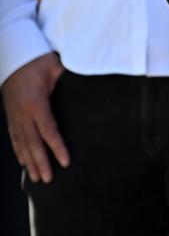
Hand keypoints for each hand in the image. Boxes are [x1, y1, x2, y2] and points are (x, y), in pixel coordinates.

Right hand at [1, 52, 68, 182]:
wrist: (14, 56)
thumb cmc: (38, 60)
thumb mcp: (56, 66)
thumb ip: (69, 77)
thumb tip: (91, 76)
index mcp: (36, 103)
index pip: (48, 130)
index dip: (56, 147)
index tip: (65, 162)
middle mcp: (22, 114)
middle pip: (32, 143)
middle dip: (40, 162)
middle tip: (48, 180)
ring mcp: (14, 116)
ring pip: (21, 144)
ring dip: (29, 162)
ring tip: (36, 178)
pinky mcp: (11, 115)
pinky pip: (14, 138)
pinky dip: (19, 152)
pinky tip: (23, 162)